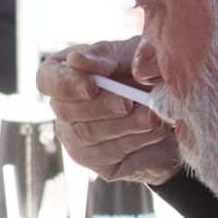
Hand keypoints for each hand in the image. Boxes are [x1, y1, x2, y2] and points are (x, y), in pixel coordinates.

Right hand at [37, 37, 182, 184]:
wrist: (171, 112)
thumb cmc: (143, 75)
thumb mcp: (129, 56)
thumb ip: (103, 57)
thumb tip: (75, 60)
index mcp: (65, 74)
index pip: (46, 79)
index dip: (65, 84)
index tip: (92, 87)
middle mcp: (63, 107)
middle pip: (65, 110)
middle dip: (100, 107)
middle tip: (129, 103)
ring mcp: (75, 138)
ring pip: (86, 134)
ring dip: (122, 125)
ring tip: (152, 117)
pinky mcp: (95, 161)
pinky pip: (106, 154)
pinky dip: (134, 140)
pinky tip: (154, 130)